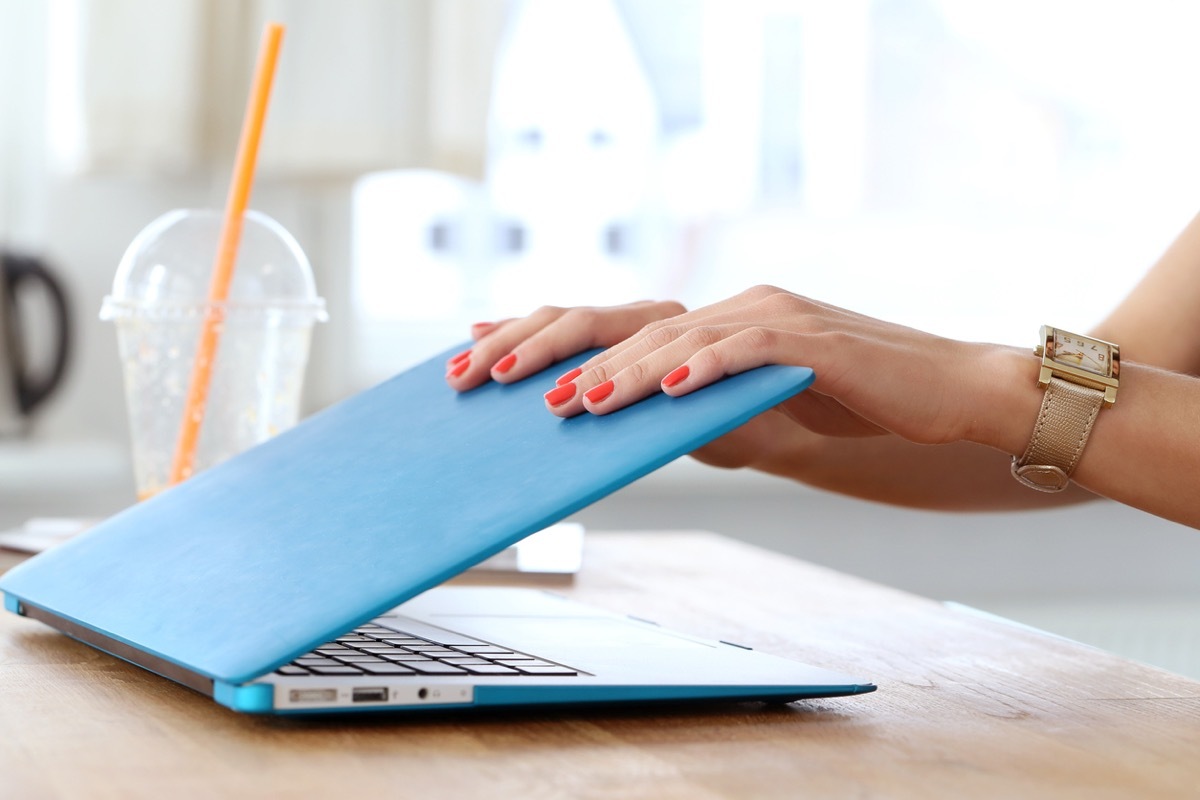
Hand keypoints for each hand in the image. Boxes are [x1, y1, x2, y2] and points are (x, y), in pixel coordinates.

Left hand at [446, 285, 1057, 508]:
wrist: (942, 400)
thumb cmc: (847, 409)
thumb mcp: (751, 419)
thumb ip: (693, 416)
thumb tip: (634, 430)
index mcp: (711, 323)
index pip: (613, 321)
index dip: (543, 331)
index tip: (475, 345)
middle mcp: (734, 307)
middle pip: (625, 318)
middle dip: (550, 346)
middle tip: (488, 375)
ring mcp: (773, 317)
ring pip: (677, 336)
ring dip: (619, 369)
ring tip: (569, 401)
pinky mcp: (815, 341)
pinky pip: (748, 349)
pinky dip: (704, 368)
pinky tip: (665, 392)